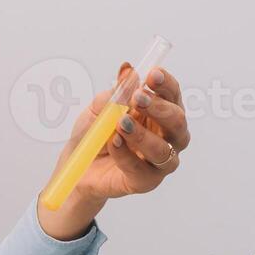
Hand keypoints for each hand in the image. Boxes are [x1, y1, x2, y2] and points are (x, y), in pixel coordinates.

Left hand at [37, 64, 190, 240]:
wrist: (77, 165)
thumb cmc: (94, 134)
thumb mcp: (98, 109)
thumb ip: (114, 94)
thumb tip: (128, 72)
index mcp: (160, 113)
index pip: (172, 95)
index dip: (166, 84)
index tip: (152, 74)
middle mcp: (167, 137)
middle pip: (178, 121)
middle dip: (159, 108)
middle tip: (137, 98)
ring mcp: (159, 161)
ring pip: (163, 150)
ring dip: (142, 134)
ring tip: (120, 124)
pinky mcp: (146, 181)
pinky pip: (141, 170)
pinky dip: (125, 155)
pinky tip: (113, 143)